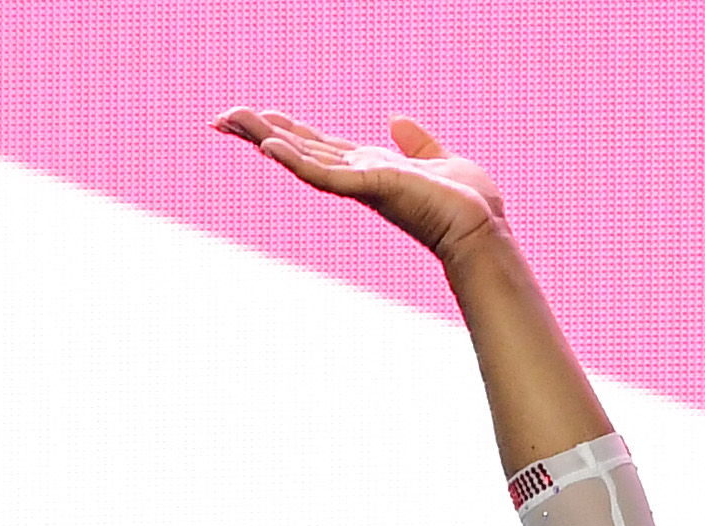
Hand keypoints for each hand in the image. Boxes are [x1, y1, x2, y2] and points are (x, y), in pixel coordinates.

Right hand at [213, 109, 506, 262]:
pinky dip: (295, 160)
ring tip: (229, 121)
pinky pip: (324, 175)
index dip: (287, 131)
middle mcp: (358, 177)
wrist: (484, 228)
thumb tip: (394, 120)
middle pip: (298, 150)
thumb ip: (416, 141)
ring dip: (264, 140)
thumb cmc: (469, 204)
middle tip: (220, 118)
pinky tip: (268, 145)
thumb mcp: (440, 159)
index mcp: (370, 168)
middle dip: (259, 133)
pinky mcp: (370, 188)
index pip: (318, 146)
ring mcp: (360, 184)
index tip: (257, 118)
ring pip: (301, 159)